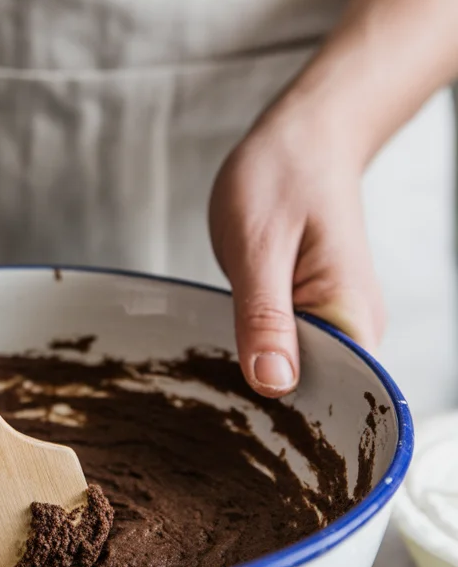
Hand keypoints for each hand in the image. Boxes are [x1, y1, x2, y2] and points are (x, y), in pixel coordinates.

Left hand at [209, 107, 385, 397]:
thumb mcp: (258, 247)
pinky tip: (229, 358)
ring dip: (259, 385)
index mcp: (350, 318)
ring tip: (213, 388)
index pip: (333, 402)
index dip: (287, 423)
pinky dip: (260, 357)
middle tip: (211, 409)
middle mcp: (356, 329)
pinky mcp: (314, 314)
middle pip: (317, 399)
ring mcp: (337, 323)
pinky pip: (291, 353)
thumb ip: (264, 318)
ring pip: (301, 378)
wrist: (304, 137)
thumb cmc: (283, 177)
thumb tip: (273, 386)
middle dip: (267, 409)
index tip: (240, 429)